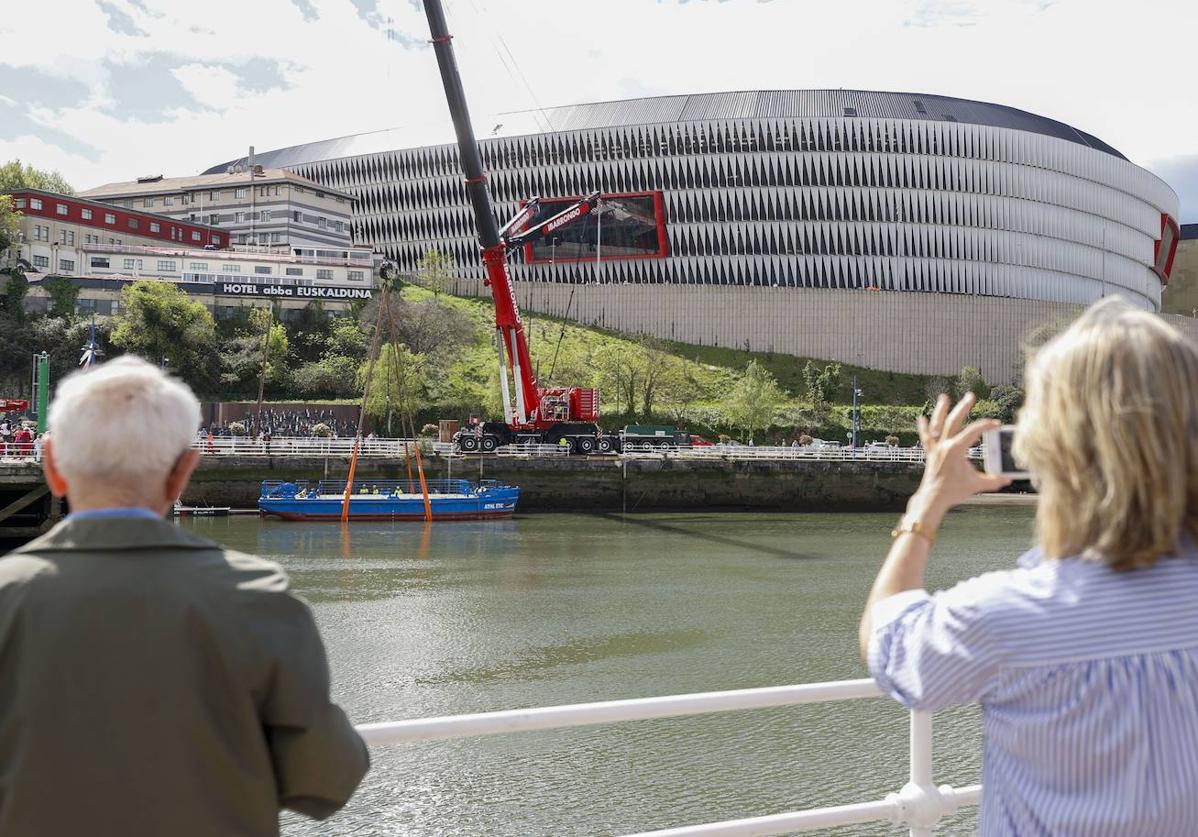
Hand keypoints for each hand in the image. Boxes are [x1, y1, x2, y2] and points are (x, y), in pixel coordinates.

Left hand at [910, 393, 1009, 526]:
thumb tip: (1008, 479)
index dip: (985, 426)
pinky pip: (926, 437)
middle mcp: (943, 446)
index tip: (996, 425)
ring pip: (937, 425)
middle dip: (963, 407)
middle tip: (971, 395)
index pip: (972, 432)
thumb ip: (993, 481)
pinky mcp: (930, 453)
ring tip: (944, 397)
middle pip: (953, 421)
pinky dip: (924, 428)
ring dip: (940, 410)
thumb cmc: (953, 491)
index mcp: (955, 450)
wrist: (933, 498)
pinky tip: (921, 418)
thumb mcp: (976, 485)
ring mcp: (935, 448)